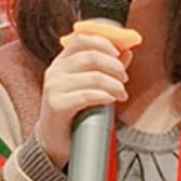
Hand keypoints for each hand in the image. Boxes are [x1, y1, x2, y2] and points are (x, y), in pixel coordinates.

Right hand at [34, 22, 142, 170]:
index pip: (82, 39)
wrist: (53, 141)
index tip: (119, 53)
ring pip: (92, 76)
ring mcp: (54, 87)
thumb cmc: (73, 112)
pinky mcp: (57, 105)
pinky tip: (111, 100)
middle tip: (124, 78)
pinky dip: (103, 96)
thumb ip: (106, 68)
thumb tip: (126, 52)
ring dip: (113, 84)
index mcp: (62, 62)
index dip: (104, 42)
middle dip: (114, 66)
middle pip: (91, 56)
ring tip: (122, 94)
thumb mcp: (88, 86)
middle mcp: (55, 71)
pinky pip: (86, 95)